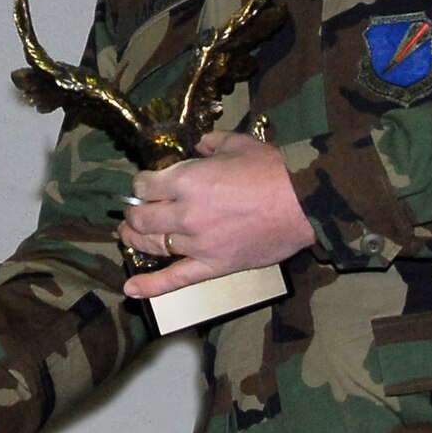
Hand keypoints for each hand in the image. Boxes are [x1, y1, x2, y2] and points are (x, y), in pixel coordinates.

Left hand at [120, 130, 312, 299]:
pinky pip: (176, 279)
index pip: (144, 186)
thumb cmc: (272, 171)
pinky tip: (131, 290)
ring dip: (134, 239)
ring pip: (152, 245)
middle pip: (141, 217)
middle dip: (133, 212)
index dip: (142, 184)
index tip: (147, 184)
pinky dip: (151, 286)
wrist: (303, 204)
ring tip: (128, 234)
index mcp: (186, 181)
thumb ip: (211, 142)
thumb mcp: (238, 143)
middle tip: (135, 209)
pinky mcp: (213, 266)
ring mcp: (196, 243)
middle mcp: (184, 213)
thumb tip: (199, 144)